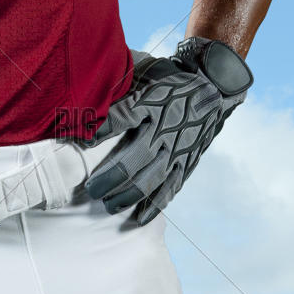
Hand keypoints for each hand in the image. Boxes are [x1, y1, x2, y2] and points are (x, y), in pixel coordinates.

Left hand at [81, 37, 251, 225]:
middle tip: (90, 189)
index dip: (100, 132)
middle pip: (132, 160)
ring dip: (126, 195)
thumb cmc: (171, 82)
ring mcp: (176, 150)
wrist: (213, 88)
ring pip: (149, 180)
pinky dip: (154, 205)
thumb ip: (120, 88)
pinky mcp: (186, 162)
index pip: (121, 118)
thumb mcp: (146, 76)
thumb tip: (89, 97)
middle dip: (108, 177)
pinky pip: (170, 188)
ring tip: (107, 205)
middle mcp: (164, 130)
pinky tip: (138, 217)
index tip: (81, 142)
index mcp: (152, 105)